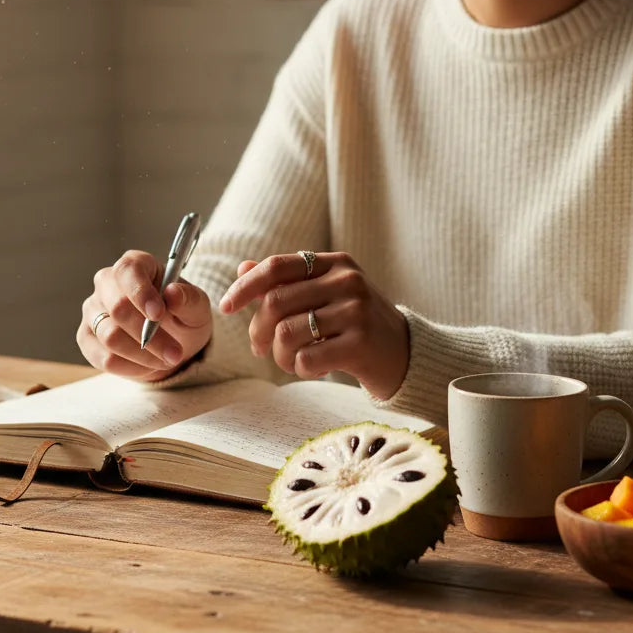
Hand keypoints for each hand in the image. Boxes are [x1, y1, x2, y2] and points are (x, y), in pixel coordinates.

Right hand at [77, 250, 212, 381]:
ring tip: (168, 360)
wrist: (174, 340)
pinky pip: (104, 358)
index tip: (159, 314)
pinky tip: (150, 365)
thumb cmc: (183, 315)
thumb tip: (172, 293)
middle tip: (175, 352)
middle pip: (117, 307)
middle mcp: (107, 283)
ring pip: (110, 337)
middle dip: (149, 335)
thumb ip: (188, 298)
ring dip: (144, 355)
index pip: (128, 271)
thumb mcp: (197, 306)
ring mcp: (93, 310)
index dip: (141, 293)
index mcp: (135, 265)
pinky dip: (132, 367)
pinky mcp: (87, 338)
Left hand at [218, 251, 408, 399]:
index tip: (226, 306)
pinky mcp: (361, 344)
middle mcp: (346, 281)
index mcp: (335, 263)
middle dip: (258, 331)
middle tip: (260, 348)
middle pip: (275, 303)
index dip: (245, 287)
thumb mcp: (327, 293)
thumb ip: (287, 281)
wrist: (406, 353)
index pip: (276, 266)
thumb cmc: (357, 323)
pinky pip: (306, 359)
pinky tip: (314, 368)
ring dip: (279, 355)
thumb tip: (243, 267)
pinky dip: (300, 369)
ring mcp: (356, 312)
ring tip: (291, 360)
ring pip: (286, 333)